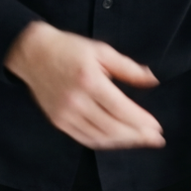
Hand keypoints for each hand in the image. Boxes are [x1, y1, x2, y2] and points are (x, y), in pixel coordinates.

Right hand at [3, 21, 165, 149]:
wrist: (33, 53)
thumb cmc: (69, 49)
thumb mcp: (102, 51)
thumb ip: (128, 68)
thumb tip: (152, 80)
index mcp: (90, 81)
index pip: (121, 109)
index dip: (141, 122)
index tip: (157, 128)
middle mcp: (77, 101)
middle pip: (113, 127)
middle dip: (137, 136)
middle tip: (156, 139)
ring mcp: (65, 114)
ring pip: (100, 137)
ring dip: (123, 142)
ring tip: (140, 141)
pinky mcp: (58, 121)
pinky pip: (85, 138)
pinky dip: (104, 142)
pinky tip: (117, 140)